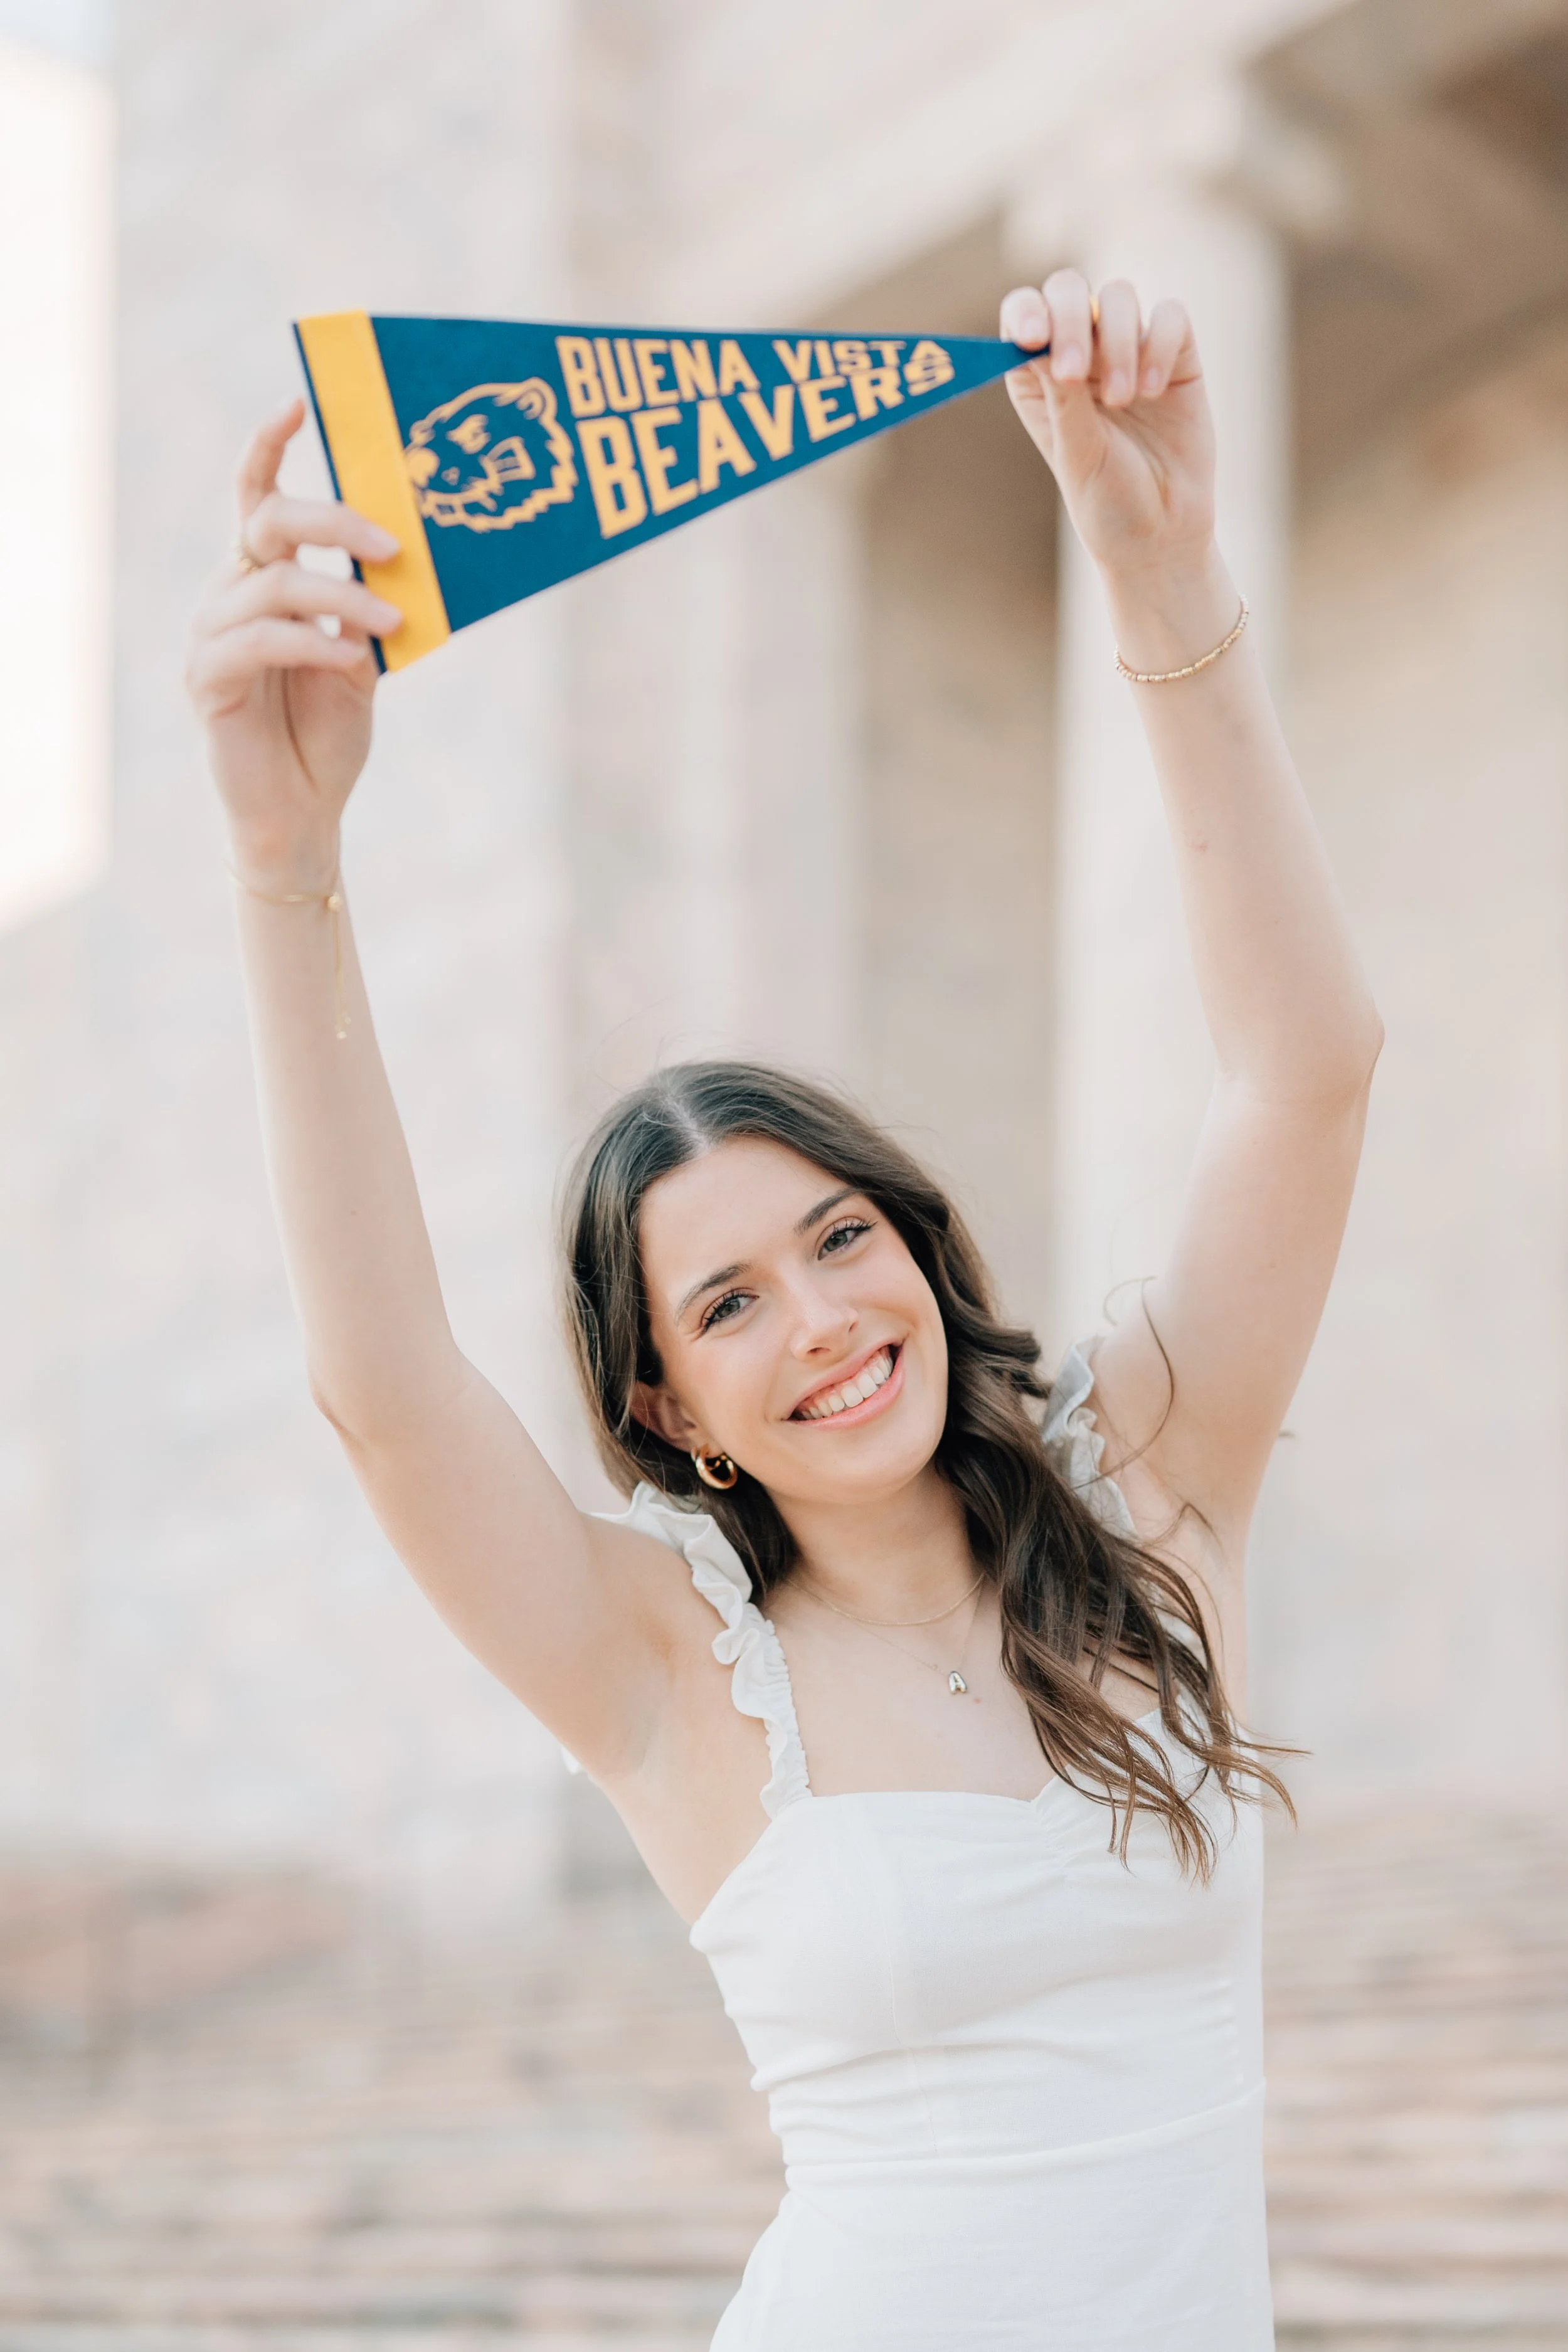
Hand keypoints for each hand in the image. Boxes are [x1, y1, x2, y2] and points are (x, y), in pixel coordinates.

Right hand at [186, 399, 403, 888]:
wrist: (303, 814)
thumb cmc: (329, 733)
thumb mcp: (364, 660)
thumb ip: (370, 609)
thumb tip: (406, 558)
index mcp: (265, 578)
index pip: (258, 496)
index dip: (269, 447)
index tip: (299, 404)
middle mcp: (230, 594)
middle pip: (269, 521)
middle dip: (335, 522)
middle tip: (394, 548)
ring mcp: (212, 635)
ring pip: (274, 582)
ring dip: (341, 598)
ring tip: (390, 628)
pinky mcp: (207, 680)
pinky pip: (258, 641)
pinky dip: (312, 643)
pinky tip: (350, 663)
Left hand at [1001, 272, 1215, 583]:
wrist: (1163, 532)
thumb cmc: (1107, 499)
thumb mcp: (1076, 452)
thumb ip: (1060, 396)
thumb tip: (1038, 340)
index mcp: (1038, 375)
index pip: (1024, 314)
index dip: (1025, 312)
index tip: (1030, 338)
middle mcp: (1080, 351)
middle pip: (1069, 290)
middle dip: (1070, 321)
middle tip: (1073, 374)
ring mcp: (1129, 348)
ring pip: (1119, 296)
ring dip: (1118, 343)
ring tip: (1122, 401)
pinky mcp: (1176, 354)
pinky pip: (1171, 317)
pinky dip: (1160, 346)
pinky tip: (1154, 394)